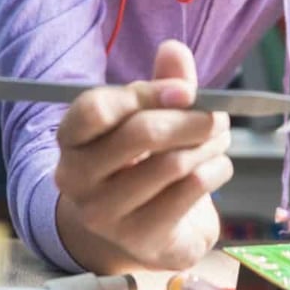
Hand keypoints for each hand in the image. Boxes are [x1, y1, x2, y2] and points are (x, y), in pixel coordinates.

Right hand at [54, 40, 232, 270]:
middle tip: (216, 115)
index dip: (147, 93)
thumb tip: (174, 49)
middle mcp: (76, 178)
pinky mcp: (140, 240)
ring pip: (172, 164)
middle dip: (189, 119)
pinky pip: (191, 191)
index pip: (96, 109)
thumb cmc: (141, 161)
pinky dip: (215, 170)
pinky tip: (216, 166)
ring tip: (218, 139)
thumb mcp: (147, 117)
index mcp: (71, 138)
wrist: (141, 230)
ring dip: (208, 144)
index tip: (186, 91)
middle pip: (140, 135)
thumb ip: (162, 82)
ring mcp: (105, 214)